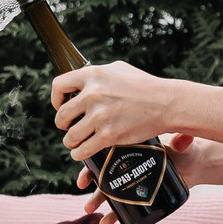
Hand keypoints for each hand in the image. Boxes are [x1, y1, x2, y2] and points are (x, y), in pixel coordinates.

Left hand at [53, 61, 177, 159]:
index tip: (61, 105)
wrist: (166, 103)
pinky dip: (79, 154)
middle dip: (63, 124)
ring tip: (77, 141)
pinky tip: (81, 152)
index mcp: (93, 75)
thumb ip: (97, 73)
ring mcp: (100, 116)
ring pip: (70, 136)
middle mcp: (93, 94)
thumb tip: (80, 80)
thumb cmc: (144, 85)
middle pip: (61, 116)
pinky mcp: (109, 135)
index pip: (58, 86)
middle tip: (71, 126)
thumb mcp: (118, 69)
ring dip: (71, 141)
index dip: (56, 99)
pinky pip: (82, 150)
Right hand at [75, 132, 204, 223]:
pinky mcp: (139, 195)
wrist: (194, 165)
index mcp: (128, 148)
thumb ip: (183, 142)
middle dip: (90, 187)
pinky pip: (122, 207)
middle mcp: (125, 165)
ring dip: (96, 201)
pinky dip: (113, 215)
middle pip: (102, 175)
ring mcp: (131, 181)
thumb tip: (185, 138)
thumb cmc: (184, 151)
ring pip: (108, 191)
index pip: (104, 155)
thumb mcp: (181, 146)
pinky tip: (105, 223)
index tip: (84, 178)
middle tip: (86, 197)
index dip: (90, 166)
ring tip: (89, 211)